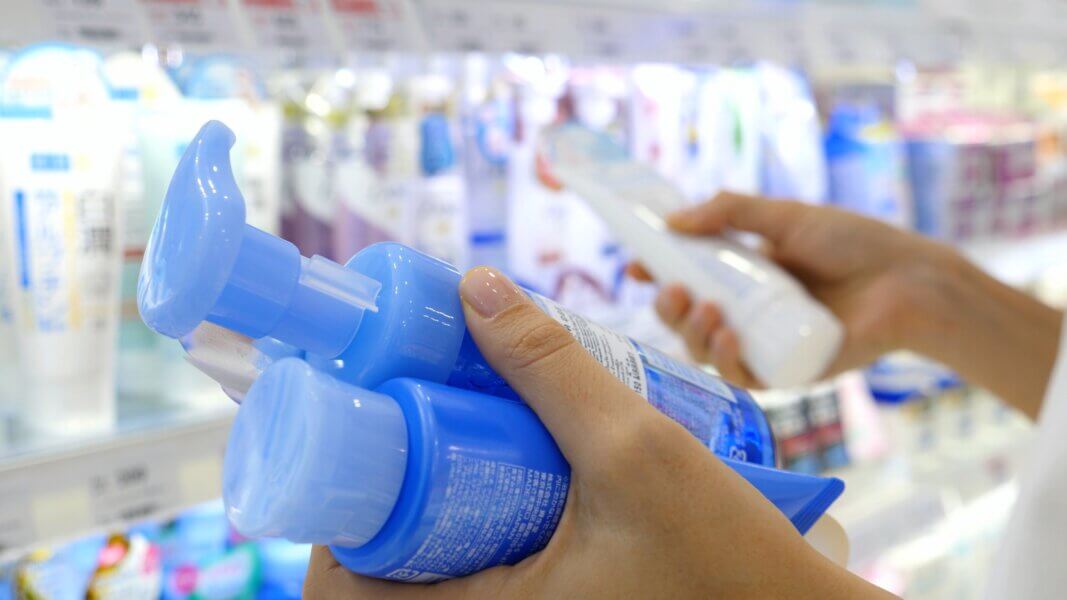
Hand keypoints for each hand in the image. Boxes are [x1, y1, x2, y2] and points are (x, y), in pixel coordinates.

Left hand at [304, 267, 892, 598]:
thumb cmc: (732, 562)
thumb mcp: (637, 448)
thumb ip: (555, 366)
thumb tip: (473, 287)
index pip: (351, 590)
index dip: (332, 524)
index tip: (359, 442)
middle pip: (393, 576)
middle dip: (392, 495)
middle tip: (415, 420)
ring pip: (444, 572)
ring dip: (439, 502)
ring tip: (466, 429)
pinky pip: (493, 574)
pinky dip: (484, 522)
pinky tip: (515, 465)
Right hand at [629, 192, 963, 387]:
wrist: (910, 282)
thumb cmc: (855, 244)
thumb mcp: (786, 216)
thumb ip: (731, 210)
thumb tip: (672, 219)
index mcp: (745, 274)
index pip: (688, 277)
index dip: (657, 274)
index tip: (634, 265)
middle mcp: (749, 311)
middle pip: (689, 320)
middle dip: (670, 310)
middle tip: (674, 292)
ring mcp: (766, 344)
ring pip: (708, 352)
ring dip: (694, 335)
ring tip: (707, 311)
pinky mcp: (787, 373)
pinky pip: (743, 377)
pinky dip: (727, 361)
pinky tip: (729, 339)